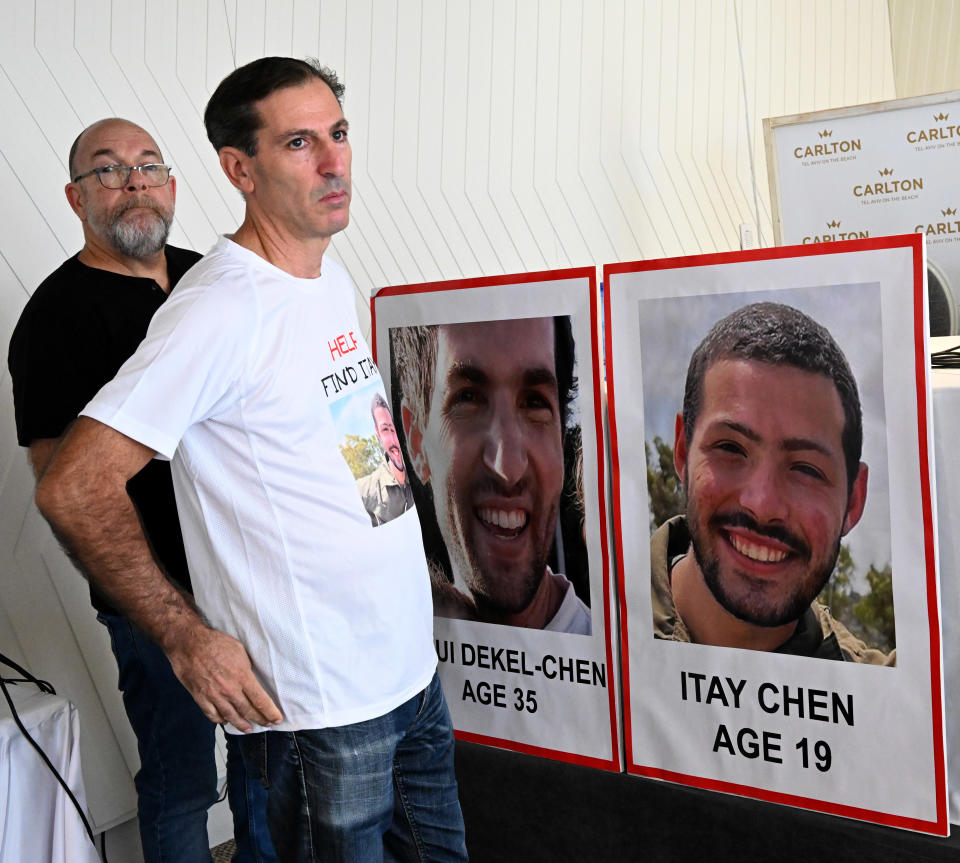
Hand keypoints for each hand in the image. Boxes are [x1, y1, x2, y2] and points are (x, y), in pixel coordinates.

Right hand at [166, 624, 282, 731]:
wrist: (189, 643)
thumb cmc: (215, 643)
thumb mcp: (240, 651)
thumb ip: (246, 669)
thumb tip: (250, 679)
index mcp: (242, 676)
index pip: (260, 700)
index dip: (269, 712)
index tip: (277, 718)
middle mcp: (229, 689)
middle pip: (247, 710)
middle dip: (259, 719)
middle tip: (267, 724)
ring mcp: (213, 695)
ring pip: (230, 716)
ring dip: (241, 724)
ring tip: (248, 729)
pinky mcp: (200, 697)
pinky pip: (212, 714)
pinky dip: (219, 720)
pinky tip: (225, 721)